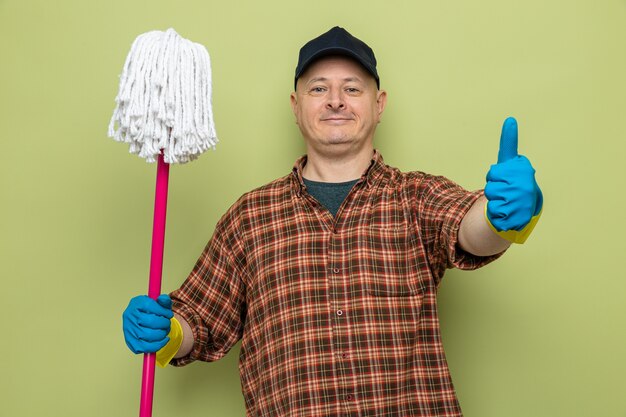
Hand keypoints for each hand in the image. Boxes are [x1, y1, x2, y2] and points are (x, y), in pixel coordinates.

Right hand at [122, 294, 172, 353]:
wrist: (143, 318)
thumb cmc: (152, 310)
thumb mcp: (160, 302)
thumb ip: (164, 300)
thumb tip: (163, 299)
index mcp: (136, 303)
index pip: (150, 306)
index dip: (163, 311)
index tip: (169, 314)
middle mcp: (129, 316)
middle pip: (150, 322)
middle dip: (164, 323)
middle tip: (167, 323)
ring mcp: (128, 329)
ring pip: (148, 335)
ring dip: (162, 334)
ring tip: (165, 330)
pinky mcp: (130, 341)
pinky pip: (144, 347)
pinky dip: (157, 345)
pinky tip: (163, 340)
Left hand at [485, 117, 542, 231]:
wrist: (523, 209)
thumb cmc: (513, 183)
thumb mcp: (509, 164)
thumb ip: (508, 144)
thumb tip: (510, 119)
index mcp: (523, 167)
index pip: (506, 157)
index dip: (506, 144)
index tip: (509, 120)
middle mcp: (526, 181)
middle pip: (491, 177)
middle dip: (492, 183)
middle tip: (504, 187)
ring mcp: (522, 198)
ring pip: (490, 193)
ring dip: (493, 197)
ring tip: (506, 198)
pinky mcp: (517, 214)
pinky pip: (494, 209)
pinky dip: (496, 211)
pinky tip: (507, 210)